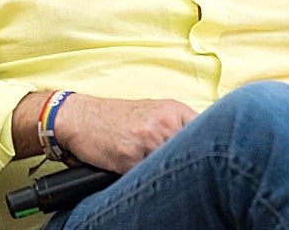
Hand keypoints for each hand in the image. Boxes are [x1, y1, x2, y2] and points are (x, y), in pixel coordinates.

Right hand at [53, 94, 198, 172]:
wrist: (77, 117)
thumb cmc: (112, 118)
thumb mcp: (151, 113)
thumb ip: (177, 128)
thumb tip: (208, 151)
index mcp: (173, 109)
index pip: (210, 135)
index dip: (211, 153)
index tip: (210, 162)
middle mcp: (164, 122)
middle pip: (194, 156)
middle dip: (186, 167)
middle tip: (176, 169)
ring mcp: (148, 139)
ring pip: (172, 169)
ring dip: (165, 175)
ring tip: (147, 166)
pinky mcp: (131, 157)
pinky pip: (148, 177)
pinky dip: (143, 178)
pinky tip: (133, 169)